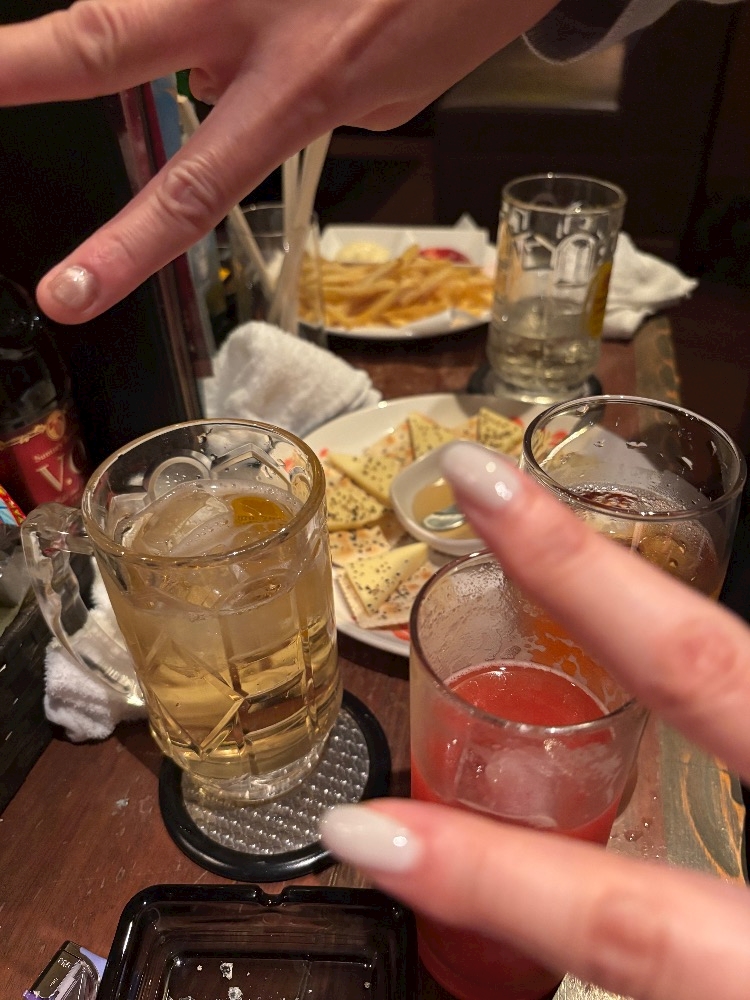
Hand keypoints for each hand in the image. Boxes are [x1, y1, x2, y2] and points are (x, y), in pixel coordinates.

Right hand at [0, 0, 556, 323]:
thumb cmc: (458, 0)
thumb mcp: (388, 90)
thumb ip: (299, 107)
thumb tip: (231, 97)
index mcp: (297, 84)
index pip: (187, 188)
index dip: (121, 248)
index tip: (66, 291)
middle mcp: (245, 11)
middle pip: (98, 42)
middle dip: (14, 67)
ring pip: (149, 2)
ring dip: (173, 26)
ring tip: (251, 45)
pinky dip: (217, 7)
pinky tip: (282, 14)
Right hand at [320, 441, 749, 999]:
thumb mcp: (742, 982)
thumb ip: (671, 947)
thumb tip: (546, 902)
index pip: (622, 916)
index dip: (487, 878)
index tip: (367, 835)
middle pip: (698, 664)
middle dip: (576, 568)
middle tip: (481, 480)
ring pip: (740, 652)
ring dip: (638, 584)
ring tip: (552, 522)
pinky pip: (745, 681)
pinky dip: (695, 642)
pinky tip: (626, 603)